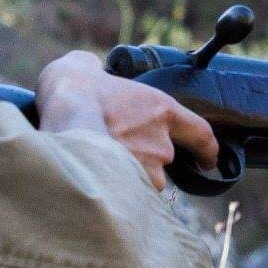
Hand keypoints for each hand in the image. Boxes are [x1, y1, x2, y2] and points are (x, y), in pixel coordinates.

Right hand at [34, 50, 217, 189]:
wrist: (60, 112)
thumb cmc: (73, 86)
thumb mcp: (95, 69)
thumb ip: (103, 75)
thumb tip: (89, 70)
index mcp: (162, 110)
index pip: (201, 134)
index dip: (207, 151)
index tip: (207, 161)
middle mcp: (161, 144)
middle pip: (163, 163)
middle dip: (145, 163)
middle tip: (117, 152)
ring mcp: (146, 169)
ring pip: (144, 184)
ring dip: (129, 179)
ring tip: (101, 168)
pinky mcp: (127, 187)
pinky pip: (127, 197)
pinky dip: (115, 194)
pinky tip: (95, 183)